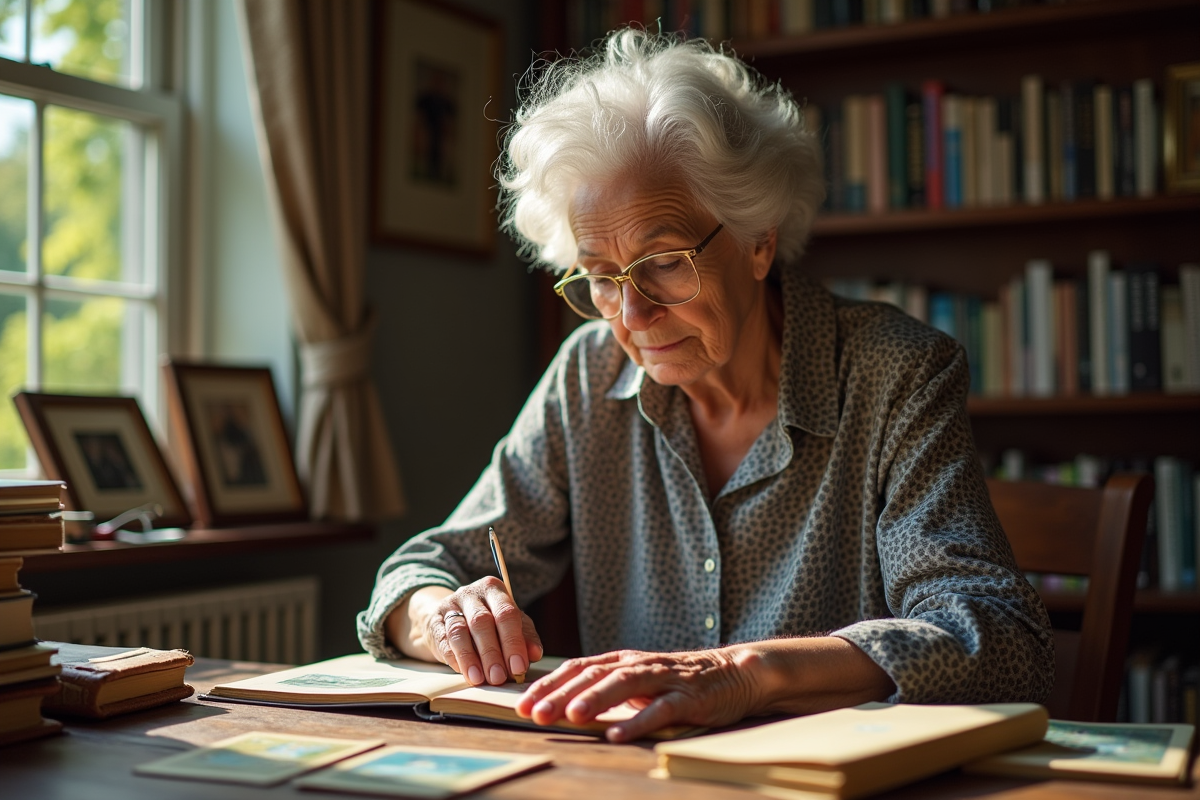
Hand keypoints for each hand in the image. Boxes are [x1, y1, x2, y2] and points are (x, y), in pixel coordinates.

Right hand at [394, 580, 542, 685]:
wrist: (451, 617)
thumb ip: (524, 637)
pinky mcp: (434, 622)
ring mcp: (450, 606)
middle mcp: (472, 594)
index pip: (507, 613)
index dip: (513, 641)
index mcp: (495, 590)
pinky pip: (443, 640)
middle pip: (482, 622)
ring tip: (480, 680)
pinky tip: (464, 672)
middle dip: (492, 653)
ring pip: (459, 631)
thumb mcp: (511, 625)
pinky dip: (454, 658)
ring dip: (470, 658)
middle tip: (499, 678)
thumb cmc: (489, 622)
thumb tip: (535, 654)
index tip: (518, 667)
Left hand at [515, 648, 761, 741]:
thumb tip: (561, 705)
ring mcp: (663, 679)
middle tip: (534, 712)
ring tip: (571, 716)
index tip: (521, 702)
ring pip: (623, 684)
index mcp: (623, 660)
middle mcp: (639, 665)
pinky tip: (617, 734)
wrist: (735, 673)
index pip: (577, 667)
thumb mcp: (638, 682)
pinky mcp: (687, 697)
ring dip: (595, 699)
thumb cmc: (678, 681)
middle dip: (561, 693)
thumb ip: (606, 689)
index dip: (549, 684)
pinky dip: (636, 721)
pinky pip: (659, 709)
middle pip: (594, 674)